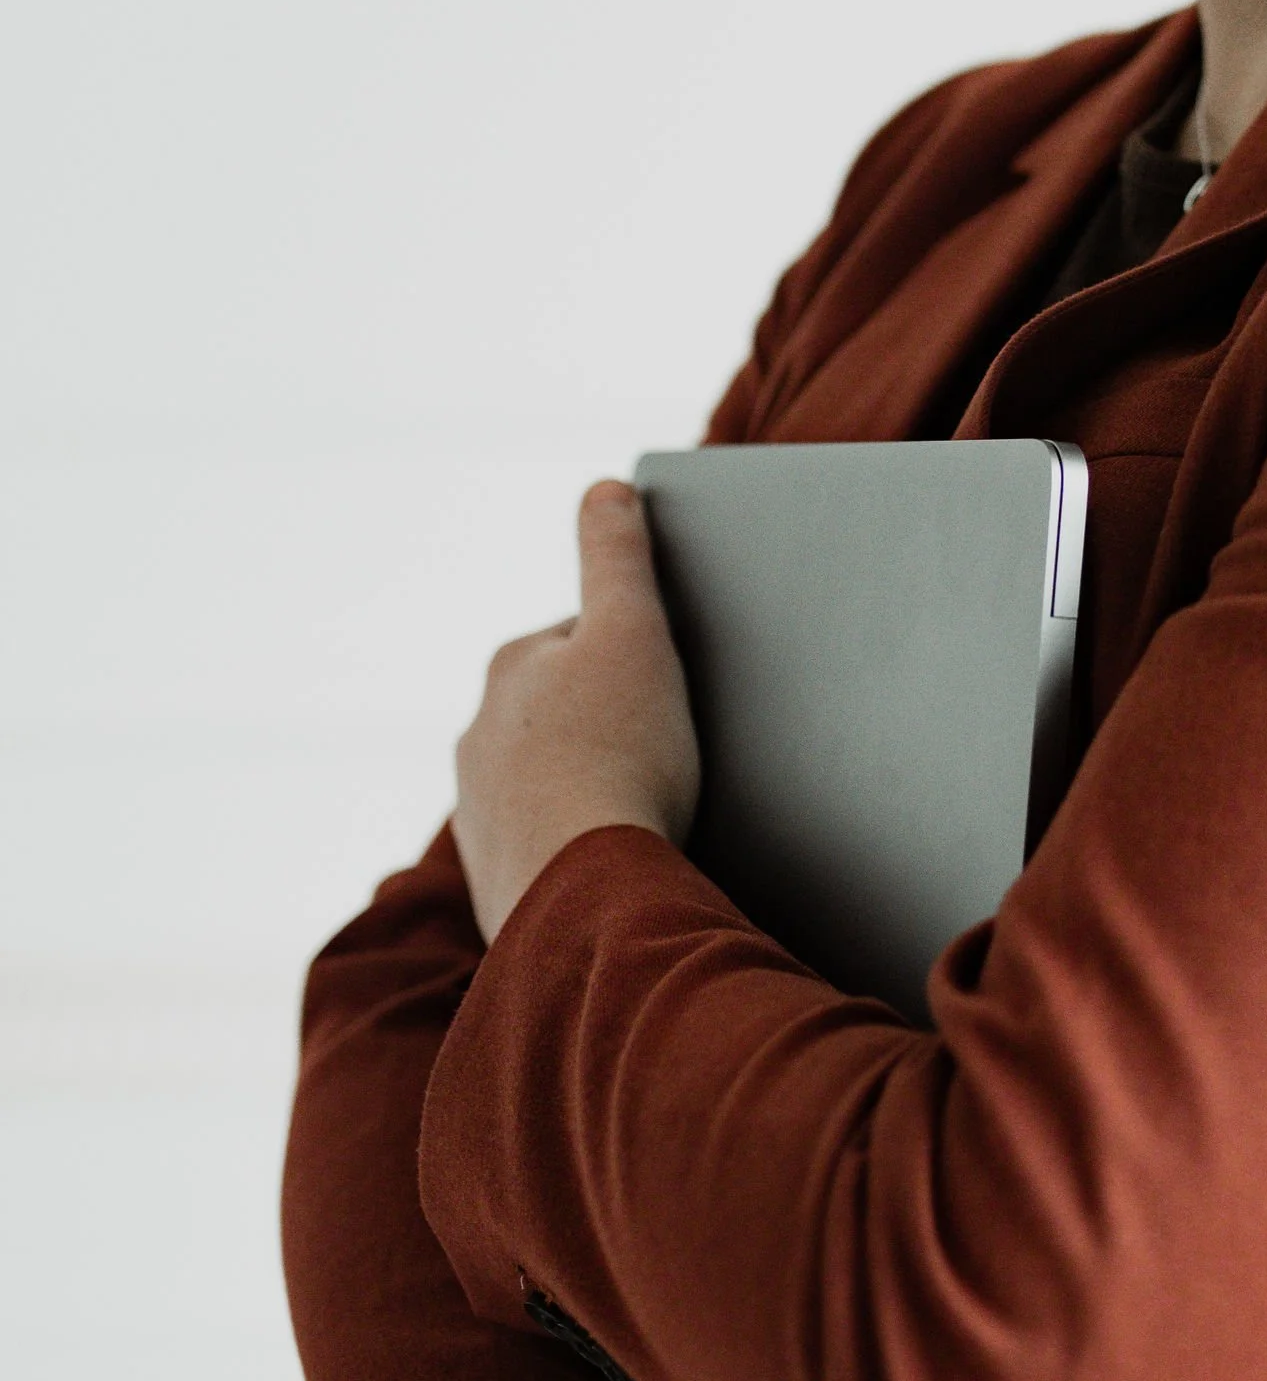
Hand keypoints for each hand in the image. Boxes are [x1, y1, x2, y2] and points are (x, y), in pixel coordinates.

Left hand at [453, 483, 701, 944]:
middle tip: (672, 746)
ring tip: (654, 808)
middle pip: (561, 711)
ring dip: (593, 786)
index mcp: (509, 670)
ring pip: (551, 781)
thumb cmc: (620, 754)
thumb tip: (605, 488)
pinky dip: (583, 846)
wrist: (587, 891)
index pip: (581, 637)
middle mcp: (478, 737)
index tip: (674, 679)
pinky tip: (626, 858)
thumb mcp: (632, 629)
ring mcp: (483, 815)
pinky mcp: (500, 883)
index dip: (638, 651)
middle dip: (608, 720)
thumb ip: (616, 554)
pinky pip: (551, 848)